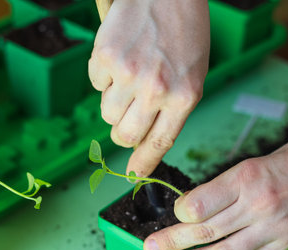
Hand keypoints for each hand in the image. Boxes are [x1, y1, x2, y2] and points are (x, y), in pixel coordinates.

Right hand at [88, 0, 209, 176]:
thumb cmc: (185, 34)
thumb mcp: (193, 76)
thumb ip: (172, 110)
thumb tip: (146, 140)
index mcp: (184, 97)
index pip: (159, 144)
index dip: (143, 165)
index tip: (132, 176)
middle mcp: (156, 90)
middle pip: (124, 136)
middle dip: (123, 132)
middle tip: (130, 116)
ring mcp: (128, 74)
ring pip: (107, 113)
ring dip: (115, 102)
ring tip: (130, 76)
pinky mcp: (105, 56)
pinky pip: (95, 83)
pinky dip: (104, 75)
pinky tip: (122, 57)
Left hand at [143, 128, 287, 249]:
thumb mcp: (259, 161)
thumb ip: (229, 186)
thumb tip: (198, 206)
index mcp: (248, 177)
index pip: (199, 204)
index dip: (179, 213)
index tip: (174, 214)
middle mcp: (259, 205)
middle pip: (205, 230)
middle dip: (172, 240)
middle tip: (151, 247)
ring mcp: (276, 229)